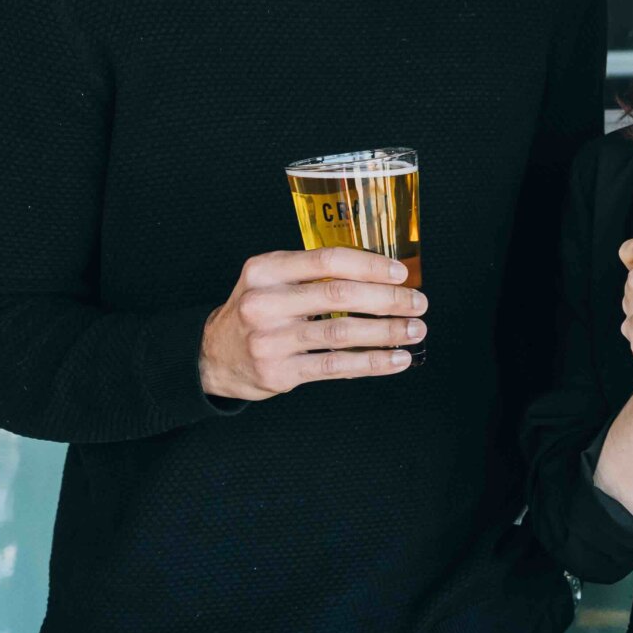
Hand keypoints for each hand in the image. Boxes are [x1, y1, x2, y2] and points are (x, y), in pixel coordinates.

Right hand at [198, 248, 425, 400]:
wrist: (213, 356)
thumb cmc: (257, 310)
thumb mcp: (271, 279)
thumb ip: (313, 273)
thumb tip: (382, 275)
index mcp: (266, 269)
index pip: (327, 260)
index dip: (370, 265)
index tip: (401, 272)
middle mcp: (265, 302)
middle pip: (339, 296)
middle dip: (388, 299)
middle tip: (418, 302)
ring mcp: (270, 340)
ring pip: (342, 334)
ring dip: (387, 332)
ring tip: (415, 330)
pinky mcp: (279, 372)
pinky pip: (335, 366)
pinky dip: (372, 363)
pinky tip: (397, 359)